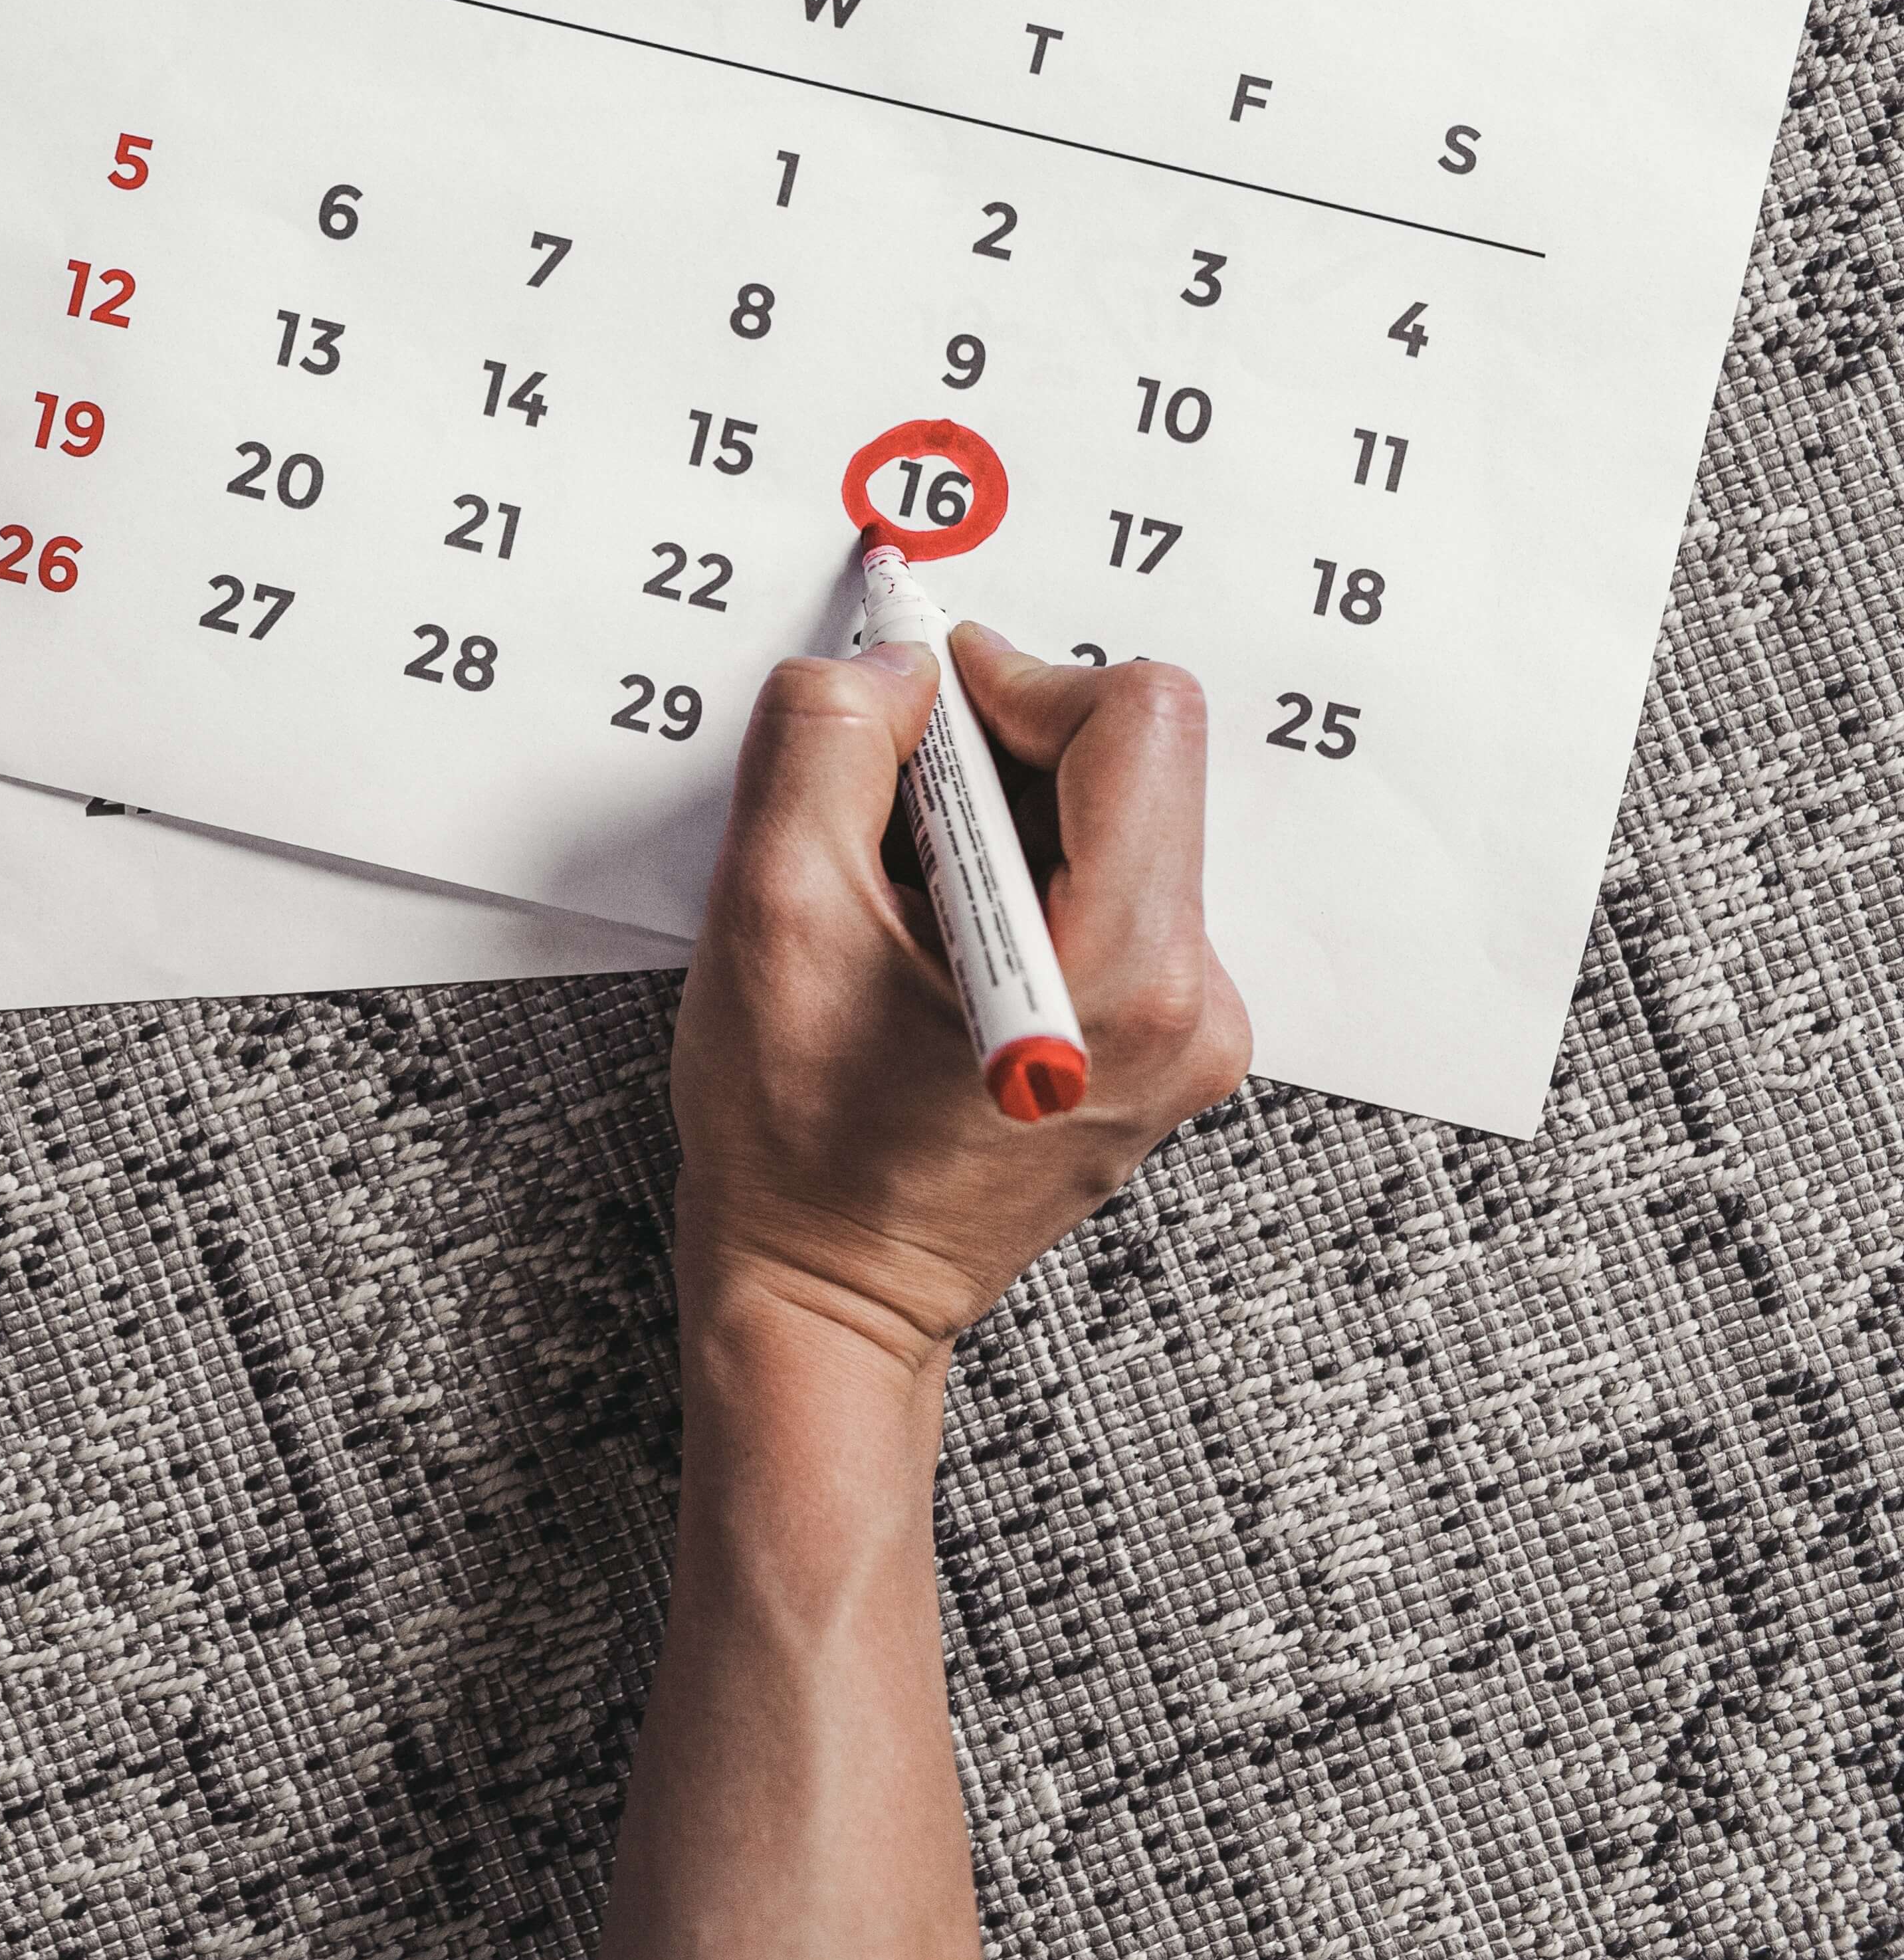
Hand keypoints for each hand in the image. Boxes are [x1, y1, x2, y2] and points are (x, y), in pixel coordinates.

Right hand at [668, 625, 1250, 1368]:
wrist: (826, 1293)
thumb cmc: (795, 1147)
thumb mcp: (769, 912)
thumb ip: (824, 745)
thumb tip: (893, 666)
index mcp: (1123, 974)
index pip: (1140, 720)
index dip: (1014, 683)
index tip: (921, 712)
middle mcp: (1190, 1004)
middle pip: (1128, 769)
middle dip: (992, 764)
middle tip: (879, 831)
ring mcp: (1186, 1031)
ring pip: (1113, 827)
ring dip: (995, 827)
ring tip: (896, 908)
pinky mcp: (1159, 1042)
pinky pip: (1105, 894)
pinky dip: (1013, 884)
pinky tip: (929, 946)